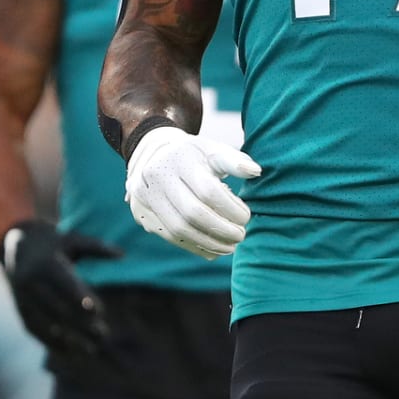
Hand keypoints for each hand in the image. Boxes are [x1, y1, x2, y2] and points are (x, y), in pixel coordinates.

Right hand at [0, 219, 121, 355]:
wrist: (15, 247)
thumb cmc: (53, 243)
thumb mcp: (73, 239)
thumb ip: (97, 247)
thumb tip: (122, 254)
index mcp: (45, 263)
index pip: (64, 283)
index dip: (80, 298)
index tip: (98, 312)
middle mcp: (30, 282)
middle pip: (57, 307)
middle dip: (80, 324)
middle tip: (103, 334)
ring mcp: (22, 298)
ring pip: (46, 323)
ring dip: (69, 338)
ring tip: (93, 349)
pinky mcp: (19, 310)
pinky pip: (35, 329)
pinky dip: (52, 343)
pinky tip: (72, 353)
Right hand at [125, 125, 260, 258]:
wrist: (153, 154)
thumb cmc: (192, 155)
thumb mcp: (212, 150)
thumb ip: (234, 161)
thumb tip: (255, 171)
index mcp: (179, 159)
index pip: (207, 190)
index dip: (230, 208)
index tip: (246, 216)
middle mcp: (157, 177)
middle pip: (192, 213)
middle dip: (221, 229)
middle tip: (240, 235)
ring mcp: (146, 197)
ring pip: (179, 229)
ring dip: (209, 243)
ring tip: (230, 246)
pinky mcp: (142, 214)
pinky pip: (170, 237)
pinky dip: (194, 246)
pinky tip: (212, 249)